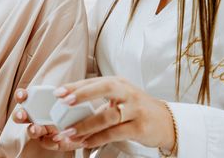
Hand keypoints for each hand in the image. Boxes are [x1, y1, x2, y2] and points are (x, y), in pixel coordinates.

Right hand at [11, 88, 85, 151]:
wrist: (89, 123)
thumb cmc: (77, 106)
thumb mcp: (73, 96)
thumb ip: (67, 92)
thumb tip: (62, 91)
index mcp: (39, 102)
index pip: (25, 97)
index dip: (21, 95)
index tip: (23, 95)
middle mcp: (38, 116)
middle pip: (22, 116)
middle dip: (19, 115)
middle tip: (22, 115)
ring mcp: (44, 130)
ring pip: (32, 131)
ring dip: (32, 130)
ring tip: (36, 129)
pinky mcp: (52, 141)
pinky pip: (47, 142)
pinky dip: (50, 141)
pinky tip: (56, 138)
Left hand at [52, 77, 175, 150]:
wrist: (164, 121)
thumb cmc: (136, 108)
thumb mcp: (119, 98)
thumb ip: (98, 100)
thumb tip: (68, 107)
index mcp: (119, 83)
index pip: (94, 81)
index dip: (76, 86)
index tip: (59, 92)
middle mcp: (127, 92)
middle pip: (105, 88)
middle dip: (83, 94)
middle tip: (64, 102)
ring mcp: (135, 109)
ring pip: (108, 115)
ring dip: (87, 125)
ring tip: (70, 132)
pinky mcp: (139, 127)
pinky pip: (115, 133)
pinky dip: (98, 138)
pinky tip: (86, 142)